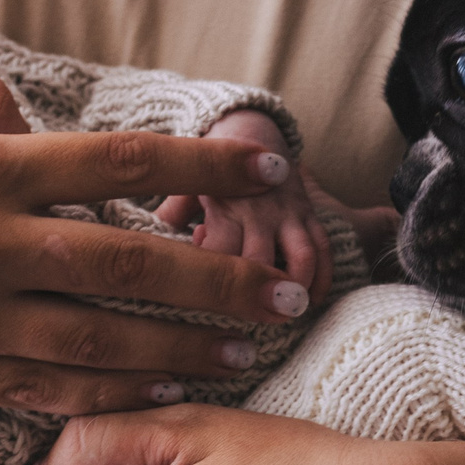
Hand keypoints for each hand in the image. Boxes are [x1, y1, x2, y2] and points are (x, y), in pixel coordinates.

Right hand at [0, 65, 310, 412]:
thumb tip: (30, 122)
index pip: (121, 166)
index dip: (205, 169)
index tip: (269, 168)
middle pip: (132, 268)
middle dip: (222, 282)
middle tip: (292, 291)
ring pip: (99, 344)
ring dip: (183, 350)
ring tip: (247, 352)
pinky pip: (40, 392)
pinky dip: (109, 396)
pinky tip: (161, 394)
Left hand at [156, 111, 336, 298]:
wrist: (255, 139)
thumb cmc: (211, 179)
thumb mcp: (184, 193)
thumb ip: (167, 221)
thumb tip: (139, 254)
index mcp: (223, 208)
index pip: (216, 254)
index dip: (209, 283)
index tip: (202, 304)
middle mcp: (258, 213)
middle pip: (259, 262)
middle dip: (254, 297)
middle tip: (244, 325)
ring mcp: (288, 215)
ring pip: (301, 257)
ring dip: (296, 288)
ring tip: (285, 314)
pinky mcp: (310, 216)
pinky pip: (325, 248)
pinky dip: (323, 277)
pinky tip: (314, 300)